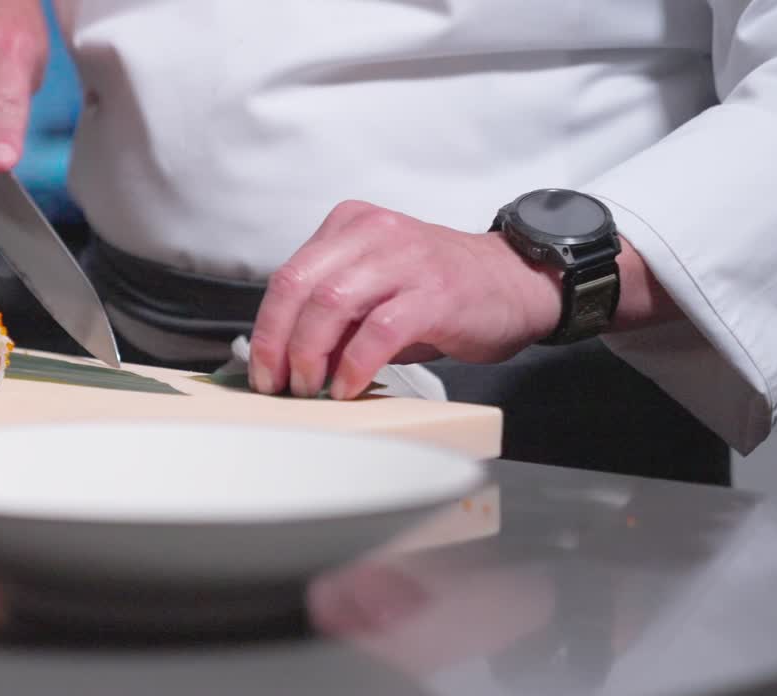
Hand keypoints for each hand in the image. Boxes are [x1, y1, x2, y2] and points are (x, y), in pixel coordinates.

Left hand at [248, 200, 562, 398]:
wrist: (515, 282)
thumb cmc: (439, 291)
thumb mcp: (376, 286)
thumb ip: (332, 312)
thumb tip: (284, 360)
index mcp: (350, 226)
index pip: (288, 276)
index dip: (266, 329)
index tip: (261, 370)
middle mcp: (373, 233)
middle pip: (299, 287)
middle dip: (278, 344)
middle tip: (278, 385)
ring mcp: (406, 260)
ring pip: (331, 305)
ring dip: (311, 356)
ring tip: (309, 389)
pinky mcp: (434, 293)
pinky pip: (378, 331)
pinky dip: (354, 365)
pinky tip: (347, 388)